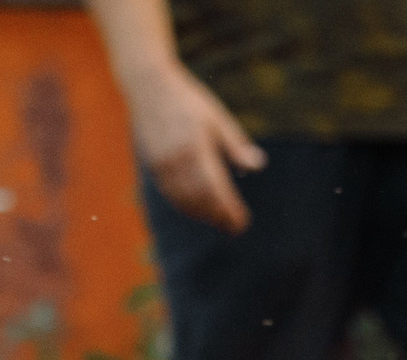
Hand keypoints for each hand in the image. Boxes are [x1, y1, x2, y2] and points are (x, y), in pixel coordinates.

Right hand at [122, 60, 264, 232]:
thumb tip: (258, 165)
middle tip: (234, 228)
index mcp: (196, 149)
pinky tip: (197, 209)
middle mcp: (176, 160)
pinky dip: (185, 205)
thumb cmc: (188, 100)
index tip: (242, 222)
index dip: (229, 210)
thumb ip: (236, 145)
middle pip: (200, 200)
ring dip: (202, 215)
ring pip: (183, 199)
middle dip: (218, 217)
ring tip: (219, 221)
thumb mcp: (218, 118)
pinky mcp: (152, 163)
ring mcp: (161, 163)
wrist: (148, 85)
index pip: (216, 190)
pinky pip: (170, 192)